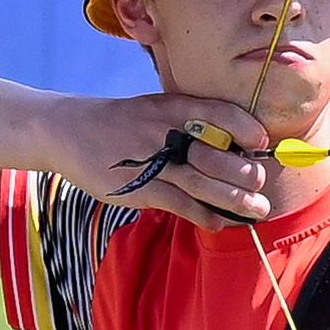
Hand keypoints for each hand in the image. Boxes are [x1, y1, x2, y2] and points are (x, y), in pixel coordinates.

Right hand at [46, 93, 271, 229]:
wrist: (67, 131)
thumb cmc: (122, 122)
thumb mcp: (156, 109)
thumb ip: (190, 121)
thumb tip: (233, 145)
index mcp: (173, 107)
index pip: (221, 113)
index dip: (247, 129)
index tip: (261, 143)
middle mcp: (166, 132)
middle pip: (218, 155)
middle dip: (246, 173)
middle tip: (260, 184)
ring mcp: (152, 161)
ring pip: (203, 185)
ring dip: (235, 201)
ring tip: (256, 210)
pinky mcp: (140, 188)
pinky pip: (180, 205)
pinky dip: (204, 215)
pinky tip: (218, 222)